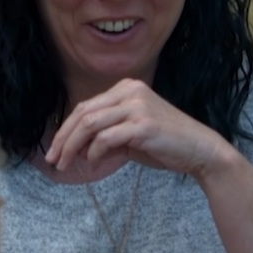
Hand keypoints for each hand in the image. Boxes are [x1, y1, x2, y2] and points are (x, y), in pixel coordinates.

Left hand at [44, 79, 230, 177]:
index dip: (65, 129)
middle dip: (63, 138)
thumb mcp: (129, 136)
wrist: (200, 150)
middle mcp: (130, 91)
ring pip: (90, 124)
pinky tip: (94, 162)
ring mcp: (137, 106)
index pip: (85, 107)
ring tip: (65, 164)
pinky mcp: (143, 124)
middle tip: (52, 159)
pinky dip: (94, 152)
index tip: (54, 149)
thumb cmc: (164, 144)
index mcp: (126, 88)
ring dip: (72, 146)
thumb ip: (104, 136)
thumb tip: (76, 149)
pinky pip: (106, 137)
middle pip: (83, 113)